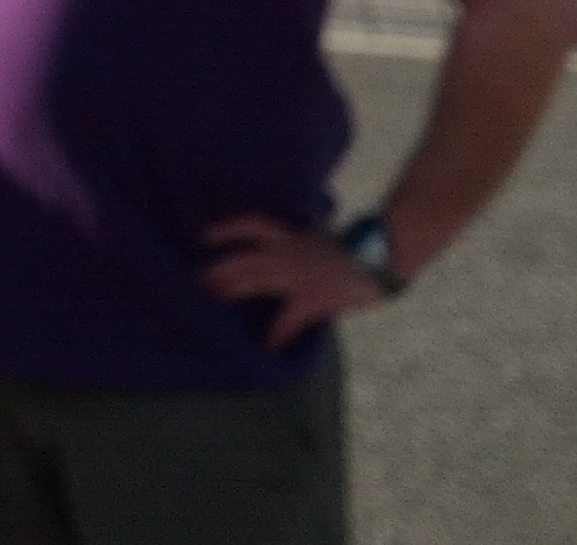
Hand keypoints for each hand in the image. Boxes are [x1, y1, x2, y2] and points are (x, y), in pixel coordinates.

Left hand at [202, 214, 392, 347]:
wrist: (380, 256)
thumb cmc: (358, 247)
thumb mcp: (322, 235)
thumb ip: (302, 241)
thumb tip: (292, 246)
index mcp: (291, 236)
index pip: (251, 226)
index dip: (226, 230)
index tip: (204, 237)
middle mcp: (287, 252)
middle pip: (242, 259)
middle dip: (217, 271)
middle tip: (196, 281)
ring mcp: (296, 276)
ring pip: (253, 281)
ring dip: (231, 291)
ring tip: (211, 304)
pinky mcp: (311, 300)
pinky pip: (286, 321)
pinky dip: (276, 336)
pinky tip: (268, 350)